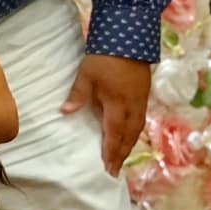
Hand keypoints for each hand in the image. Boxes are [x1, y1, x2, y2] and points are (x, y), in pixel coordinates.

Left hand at [62, 53, 149, 177]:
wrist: (129, 39)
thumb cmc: (104, 58)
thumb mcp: (87, 76)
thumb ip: (77, 96)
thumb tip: (65, 113)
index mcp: (118, 105)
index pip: (114, 135)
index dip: (111, 153)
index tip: (108, 169)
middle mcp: (133, 107)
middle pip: (129, 137)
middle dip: (121, 154)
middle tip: (115, 170)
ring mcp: (141, 101)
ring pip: (137, 130)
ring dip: (129, 145)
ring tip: (121, 157)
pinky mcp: (144, 95)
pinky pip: (141, 120)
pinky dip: (134, 132)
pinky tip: (129, 135)